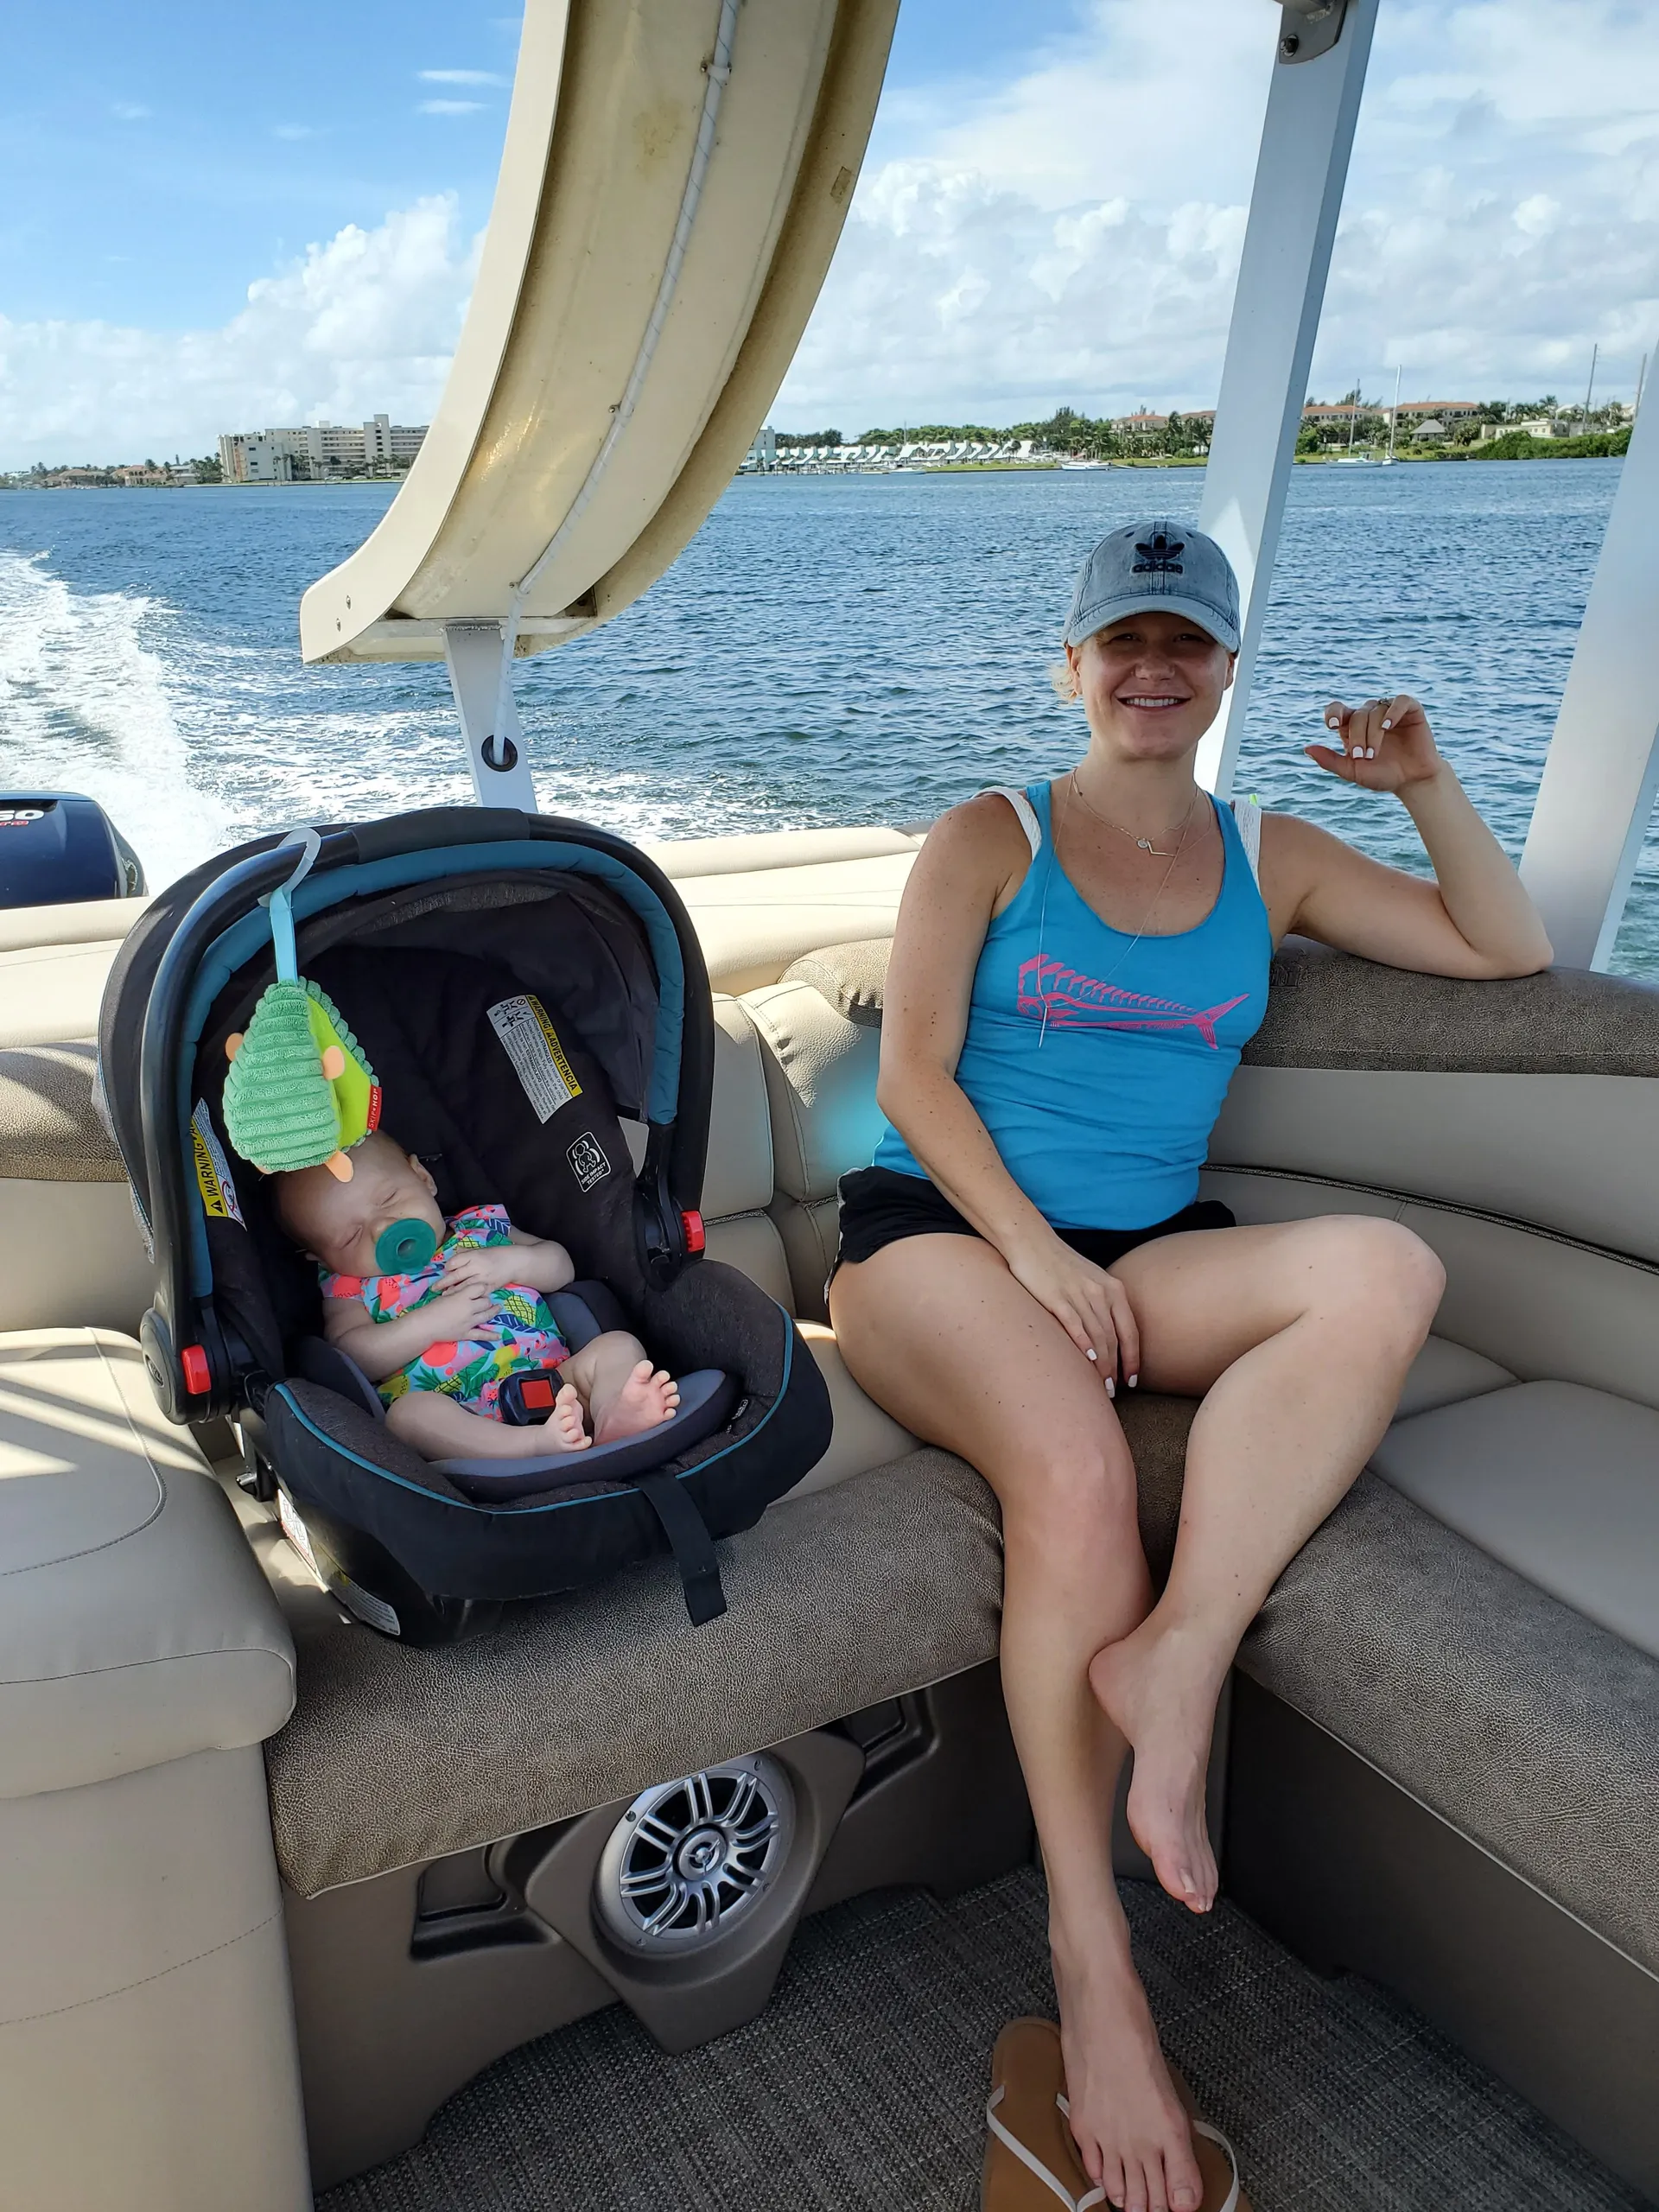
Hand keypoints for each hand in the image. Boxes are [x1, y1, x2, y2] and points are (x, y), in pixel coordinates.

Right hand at [423, 1280, 494, 1345]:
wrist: (426, 1325)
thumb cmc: (432, 1308)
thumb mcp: (446, 1295)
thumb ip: (458, 1292)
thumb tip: (467, 1290)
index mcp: (462, 1297)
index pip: (480, 1288)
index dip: (482, 1287)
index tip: (483, 1288)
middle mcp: (469, 1308)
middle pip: (486, 1302)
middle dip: (486, 1300)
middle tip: (486, 1299)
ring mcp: (469, 1322)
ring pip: (487, 1315)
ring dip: (493, 1311)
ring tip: (498, 1308)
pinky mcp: (467, 1333)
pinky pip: (482, 1335)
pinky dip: (491, 1335)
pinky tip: (499, 1336)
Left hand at [440, 1245, 518, 1295]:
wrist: (515, 1262)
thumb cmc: (497, 1254)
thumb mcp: (481, 1249)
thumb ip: (467, 1252)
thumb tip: (454, 1251)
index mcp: (474, 1256)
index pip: (456, 1261)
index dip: (448, 1266)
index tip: (445, 1270)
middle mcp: (477, 1267)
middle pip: (457, 1275)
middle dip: (444, 1283)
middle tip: (434, 1288)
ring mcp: (483, 1278)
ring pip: (464, 1286)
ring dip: (452, 1292)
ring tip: (443, 1296)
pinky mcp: (489, 1287)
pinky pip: (476, 1294)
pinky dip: (468, 1297)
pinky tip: (461, 1300)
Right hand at [1006, 1233, 1140, 1393]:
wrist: (1031, 1242)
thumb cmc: (1059, 1265)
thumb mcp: (1090, 1281)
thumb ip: (1101, 1305)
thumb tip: (1108, 1340)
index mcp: (1113, 1288)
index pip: (1130, 1330)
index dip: (1133, 1358)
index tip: (1132, 1379)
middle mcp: (1100, 1291)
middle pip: (1114, 1338)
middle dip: (1116, 1368)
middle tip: (1112, 1391)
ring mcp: (1078, 1294)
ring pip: (1097, 1336)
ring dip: (1101, 1365)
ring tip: (1100, 1385)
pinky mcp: (1056, 1297)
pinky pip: (1075, 1325)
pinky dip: (1083, 1345)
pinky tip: (1087, 1361)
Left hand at [1306, 693, 1445, 794]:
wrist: (1412, 781)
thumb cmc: (1382, 776)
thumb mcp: (1353, 771)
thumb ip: (1330, 761)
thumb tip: (1306, 748)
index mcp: (1352, 727)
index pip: (1337, 709)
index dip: (1333, 713)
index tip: (1332, 725)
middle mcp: (1369, 715)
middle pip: (1357, 715)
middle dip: (1357, 736)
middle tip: (1363, 757)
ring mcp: (1389, 711)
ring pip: (1375, 711)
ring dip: (1372, 733)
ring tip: (1373, 754)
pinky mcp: (1411, 711)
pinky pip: (1400, 701)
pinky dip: (1393, 711)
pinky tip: (1387, 726)